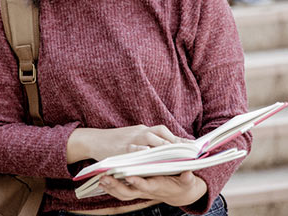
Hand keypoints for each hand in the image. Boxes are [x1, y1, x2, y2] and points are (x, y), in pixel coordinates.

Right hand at [67, 125, 192, 163]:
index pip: (165, 132)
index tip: (193, 146)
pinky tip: (153, 159)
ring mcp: (131, 139)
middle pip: (161, 134)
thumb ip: (148, 141)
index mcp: (143, 129)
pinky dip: (144, 152)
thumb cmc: (116, 140)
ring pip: (151, 140)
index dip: (179, 139)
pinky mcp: (122, 148)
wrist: (94, 140)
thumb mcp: (134, 136)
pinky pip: (135, 149)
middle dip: (175, 143)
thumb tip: (166, 146)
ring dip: (165, 148)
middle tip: (189, 153)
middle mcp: (139, 132)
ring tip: (177, 157)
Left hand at [99, 171, 206, 205]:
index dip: (137, 182)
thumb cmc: (183, 184)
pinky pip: (121, 191)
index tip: (128, 176)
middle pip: (129, 192)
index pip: (146, 185)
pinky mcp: (136, 189)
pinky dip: (111, 188)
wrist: (179, 193)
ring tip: (100, 179)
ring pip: (123, 193)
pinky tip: (102, 181)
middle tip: (105, 178)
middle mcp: (146, 190)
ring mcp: (140, 191)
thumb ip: (187, 178)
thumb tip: (188, 173)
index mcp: (158, 186)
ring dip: (111, 187)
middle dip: (116, 186)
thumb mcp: (188, 181)